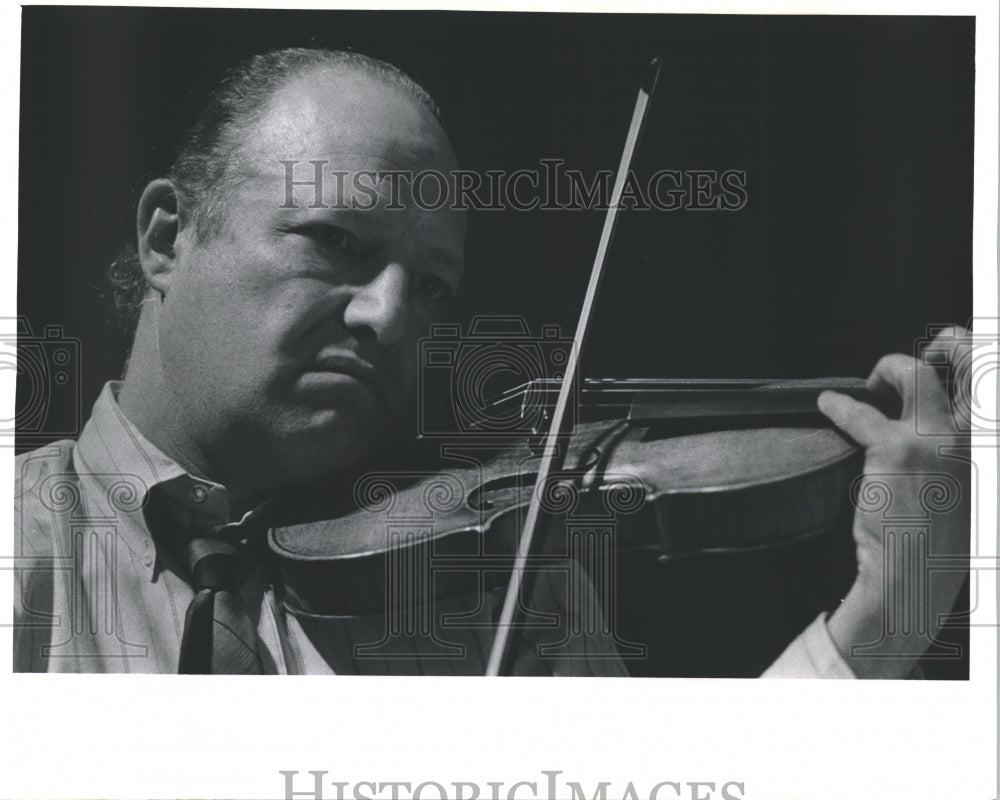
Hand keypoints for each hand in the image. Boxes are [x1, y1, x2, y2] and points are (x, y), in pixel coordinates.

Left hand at [817, 326, 971, 677]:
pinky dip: (840, 405)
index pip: (993, 381)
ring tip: (869, 386)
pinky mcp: (896, 450)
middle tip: (910, 361)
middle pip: (971, 360)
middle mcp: (977, 436)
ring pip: (914, 371)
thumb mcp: (960, 487)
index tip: (944, 353)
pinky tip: (828, 406)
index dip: (970, 356)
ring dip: (887, 369)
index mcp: (990, 445)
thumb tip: (931, 424)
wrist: (913, 578)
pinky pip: (860, 410)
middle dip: (943, 344)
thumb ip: (952, 452)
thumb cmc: (933, 539)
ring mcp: (938, 440)